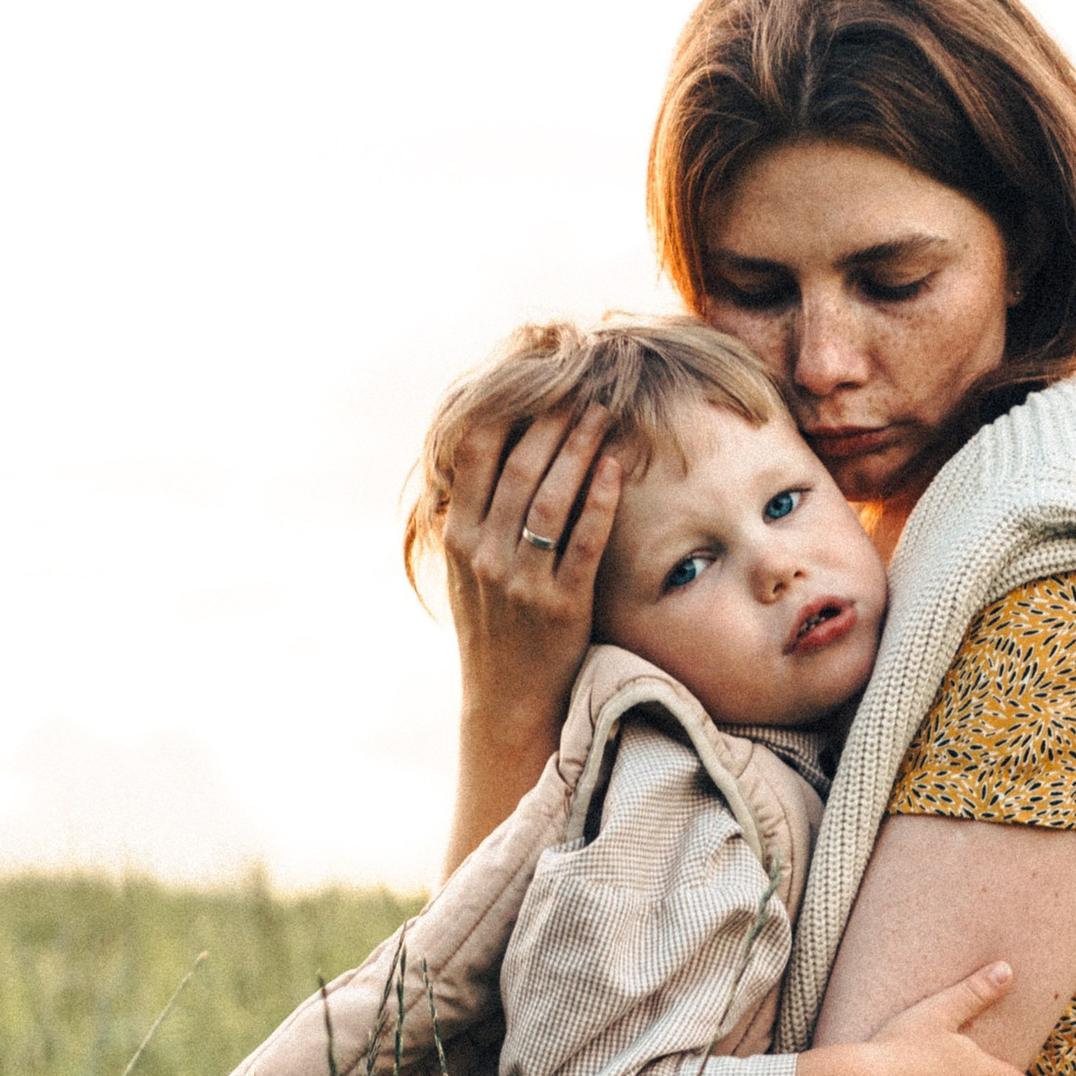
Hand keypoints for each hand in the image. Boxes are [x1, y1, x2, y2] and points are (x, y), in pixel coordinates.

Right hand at [441, 401, 627, 858]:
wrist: (507, 701)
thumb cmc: (494, 627)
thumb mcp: (467, 568)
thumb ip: (475, 513)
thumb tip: (487, 449)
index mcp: (459, 536)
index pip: (476, 453)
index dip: (505, 407)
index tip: (532, 374)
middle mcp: (484, 553)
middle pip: (520, 465)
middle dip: (554, 418)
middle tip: (584, 384)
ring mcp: (522, 579)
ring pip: (552, 495)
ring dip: (581, 446)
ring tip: (605, 411)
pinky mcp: (561, 604)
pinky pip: (584, 541)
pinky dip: (600, 498)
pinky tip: (617, 466)